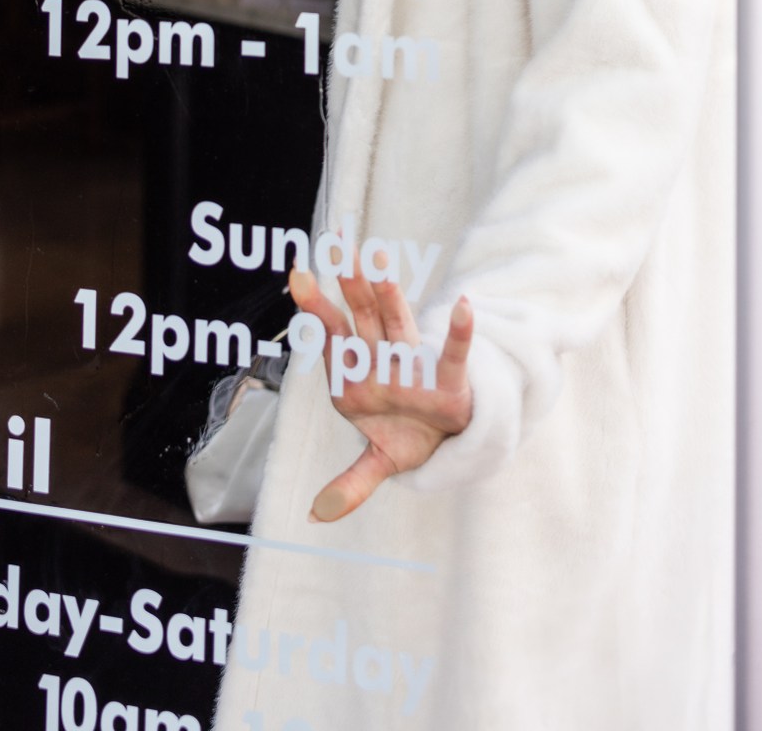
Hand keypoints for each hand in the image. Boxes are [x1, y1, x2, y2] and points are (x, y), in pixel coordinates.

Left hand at [289, 261, 473, 522]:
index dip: (316, 309)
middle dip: (349, 285)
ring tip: (378, 261)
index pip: (334, 337)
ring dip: (389, 293)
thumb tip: (317, 514)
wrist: (446, 439)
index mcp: (360, 376)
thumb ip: (351, 483)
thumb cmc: (406, 437)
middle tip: (335, 247)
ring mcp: (415, 363)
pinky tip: (464, 307)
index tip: (298, 276)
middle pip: (362, 317)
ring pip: (398, 323)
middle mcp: (384, 359)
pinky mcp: (447, 379)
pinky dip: (460, 332)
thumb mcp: (377, 463)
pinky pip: (453, 354)